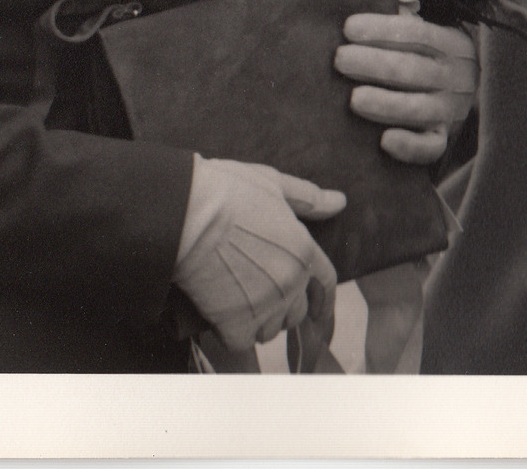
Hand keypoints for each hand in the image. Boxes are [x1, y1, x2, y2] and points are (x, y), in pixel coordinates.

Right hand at [173, 156, 343, 353]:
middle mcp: (291, 282)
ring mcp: (266, 306)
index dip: (324, 300)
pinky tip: (222, 315)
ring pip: (270, 330)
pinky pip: (242, 342)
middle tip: (258, 297)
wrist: (188, 214)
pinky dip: (232, 333)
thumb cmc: (227, 193)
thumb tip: (339, 202)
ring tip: (237, 303)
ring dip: (258, 322)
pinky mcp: (237, 324)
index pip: (325, 283)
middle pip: (296, 313)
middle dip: (282, 308)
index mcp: (303, 250)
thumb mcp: (273, 184)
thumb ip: (308, 198)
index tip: (320, 313)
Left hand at [333, 11, 477, 164]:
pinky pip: (430, 148)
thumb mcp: (425, 36)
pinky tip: (384, 141)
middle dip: (374, 64)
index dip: (382, 30)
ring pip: (419, 109)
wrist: (462, 93)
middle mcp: (454, 77)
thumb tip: (353, 21)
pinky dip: (409, 146)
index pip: (417, 33)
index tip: (348, 28)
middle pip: (414, 70)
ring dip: (385, 103)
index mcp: (450, 44)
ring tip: (354, 99)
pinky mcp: (442, 138)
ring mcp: (449, 110)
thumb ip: (397, 27)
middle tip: (340, 59)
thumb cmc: (426, 57)